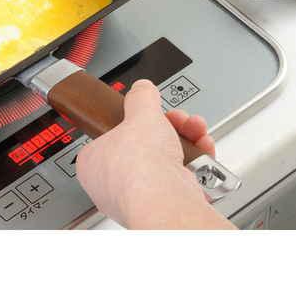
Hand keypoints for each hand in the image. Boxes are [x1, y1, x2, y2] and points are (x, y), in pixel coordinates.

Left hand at [75, 79, 233, 229]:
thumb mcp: (140, 112)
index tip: (147, 113)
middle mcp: (112, 186)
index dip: (132, 122)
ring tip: (194, 130)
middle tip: (177, 119)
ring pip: (166, 162)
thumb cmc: (140, 166)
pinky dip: (196, 163)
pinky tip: (202, 149)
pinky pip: (183, 179)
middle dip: (169, 127)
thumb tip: (142, 89)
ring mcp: (141, 199)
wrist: (166, 200)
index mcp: (93, 164)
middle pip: (144, 147)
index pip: (110, 137)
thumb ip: (141, 97)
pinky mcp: (167, 206)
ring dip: (186, 140)